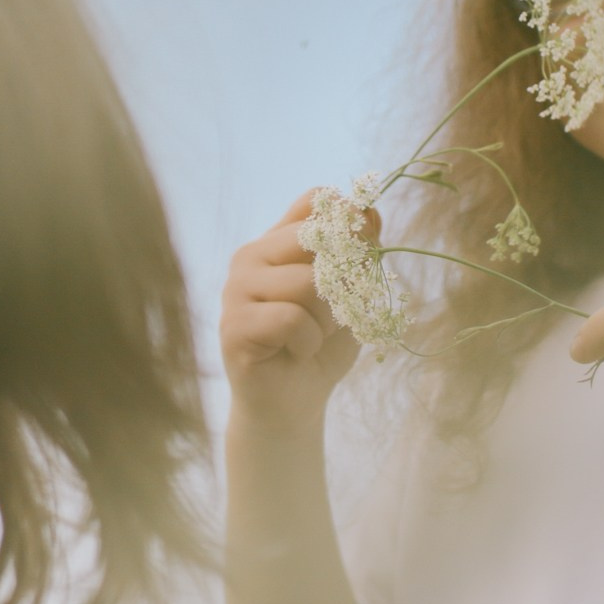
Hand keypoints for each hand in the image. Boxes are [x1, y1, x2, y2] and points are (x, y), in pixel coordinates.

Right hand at [219, 192, 364, 435]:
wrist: (294, 402)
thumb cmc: (322, 345)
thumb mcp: (353, 293)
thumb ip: (360, 252)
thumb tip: (370, 211)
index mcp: (279, 240)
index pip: (315, 201)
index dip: (349, 222)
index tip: (363, 256)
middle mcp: (251, 255)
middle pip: (315, 239)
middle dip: (343, 280)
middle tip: (337, 312)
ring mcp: (236, 288)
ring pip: (306, 283)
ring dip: (327, 319)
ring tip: (313, 337)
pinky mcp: (233, 325)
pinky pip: (290, 319)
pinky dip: (308, 341)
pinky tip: (296, 352)